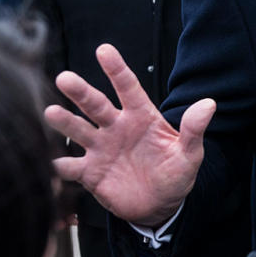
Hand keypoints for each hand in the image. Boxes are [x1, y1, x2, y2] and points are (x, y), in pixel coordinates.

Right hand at [44, 43, 213, 226]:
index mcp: (141, 117)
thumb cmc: (175, 173)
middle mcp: (116, 127)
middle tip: (65, 78)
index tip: (104, 50)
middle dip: (80, 92)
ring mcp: (100, 148)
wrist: (160, 206)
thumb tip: (209, 104)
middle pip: (96, 105)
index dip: (116, 69)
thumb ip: (194, 130)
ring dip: (65, 122)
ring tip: (50, 113)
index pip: (128, 88)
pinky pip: (70, 166)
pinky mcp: (90, 172)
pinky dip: (57, 164)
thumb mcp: (189, 154)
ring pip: (78, 130)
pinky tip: (46, 161)